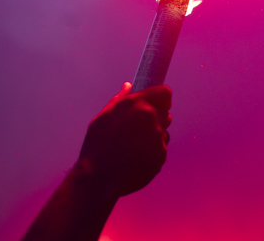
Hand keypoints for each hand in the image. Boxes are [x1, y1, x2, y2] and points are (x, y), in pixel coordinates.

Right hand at [77, 82, 171, 196]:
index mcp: (136, 104)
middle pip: (165, 114)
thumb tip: (128, 85)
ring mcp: (157, 137)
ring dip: (154, 138)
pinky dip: (152, 154)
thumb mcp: (103, 118)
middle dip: (156, 121)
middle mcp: (150, 117)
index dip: (161, 100)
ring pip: (163, 134)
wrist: (98, 178)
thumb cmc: (97, 146)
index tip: (156, 106)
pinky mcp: (161, 154)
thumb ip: (120, 99)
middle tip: (136, 132)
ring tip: (132, 148)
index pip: (165, 93)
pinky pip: (160, 150)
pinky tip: (135, 160)